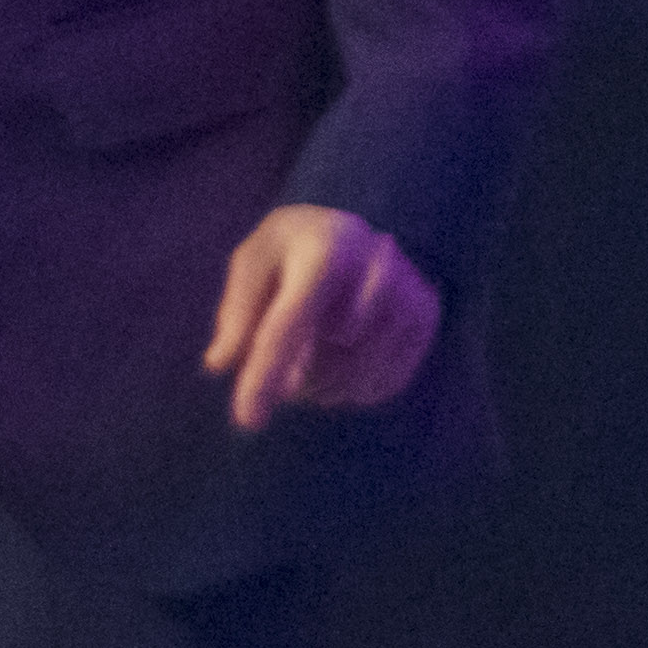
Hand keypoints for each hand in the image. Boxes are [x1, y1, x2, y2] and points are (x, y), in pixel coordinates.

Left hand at [204, 202, 446, 431]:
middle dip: (294, 381)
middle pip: (326, 361)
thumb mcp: (254, 262)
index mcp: (324, 250)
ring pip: (358, 377)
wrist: (353, 226)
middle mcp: (375, 264)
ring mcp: (408, 289)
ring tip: (310, 369)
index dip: (264, 376)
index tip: (247, 421)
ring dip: (324, 389)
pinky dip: (356, 389)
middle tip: (281, 377)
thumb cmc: (293, 248)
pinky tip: (343, 365)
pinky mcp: (427, 312)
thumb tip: (220, 363)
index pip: (290, 326)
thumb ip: (238, 311)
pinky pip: (387, 381)